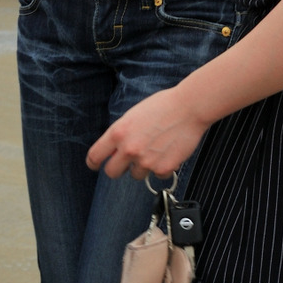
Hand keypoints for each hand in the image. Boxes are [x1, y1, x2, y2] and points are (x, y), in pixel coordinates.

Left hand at [86, 86, 208, 181]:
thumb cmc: (161, 107)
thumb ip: (121, 134)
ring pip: (136, 175)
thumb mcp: (133, 116)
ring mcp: (146, 161)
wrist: (189, 108)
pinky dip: (161, 167)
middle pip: (112, 172)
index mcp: (118, 133)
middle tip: (125, 163)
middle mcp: (129, 149)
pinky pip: (157, 175)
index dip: (93, 162)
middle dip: (117, 168)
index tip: (95, 165)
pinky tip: (168, 152)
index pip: (95, 155)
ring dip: (142, 167)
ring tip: (154, 149)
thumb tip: (113, 152)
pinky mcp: (163, 168)